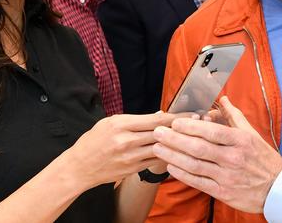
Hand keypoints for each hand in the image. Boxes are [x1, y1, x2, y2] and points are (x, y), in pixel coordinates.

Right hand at [63, 112, 191, 190]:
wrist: (79, 167)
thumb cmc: (94, 141)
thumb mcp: (110, 122)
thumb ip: (135, 119)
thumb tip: (159, 115)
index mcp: (121, 124)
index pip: (155, 119)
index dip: (176, 116)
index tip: (192, 112)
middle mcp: (127, 141)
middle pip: (162, 133)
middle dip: (183, 127)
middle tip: (202, 122)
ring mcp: (130, 157)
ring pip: (162, 148)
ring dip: (180, 143)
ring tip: (197, 137)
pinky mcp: (133, 169)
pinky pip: (155, 161)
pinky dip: (168, 155)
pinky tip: (181, 151)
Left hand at [153, 97, 281, 213]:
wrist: (276, 189)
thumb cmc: (263, 159)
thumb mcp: (252, 134)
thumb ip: (234, 116)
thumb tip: (223, 99)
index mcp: (240, 141)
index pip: (212, 132)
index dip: (191, 127)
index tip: (175, 122)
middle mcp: (233, 158)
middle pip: (198, 148)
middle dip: (175, 139)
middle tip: (158, 132)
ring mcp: (227, 176)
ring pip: (194, 165)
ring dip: (173, 156)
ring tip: (158, 148)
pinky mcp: (222, 192)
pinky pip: (198, 182)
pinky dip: (182, 174)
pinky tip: (170, 166)